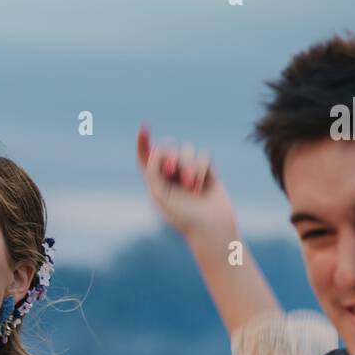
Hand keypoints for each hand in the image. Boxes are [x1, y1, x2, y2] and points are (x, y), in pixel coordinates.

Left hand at [137, 123, 238, 249]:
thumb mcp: (160, 194)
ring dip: (188, 166)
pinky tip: (202, 186)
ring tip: (191, 186)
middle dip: (170, 156)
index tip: (144, 126)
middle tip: (171, 171)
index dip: (144, 141)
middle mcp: (171, 173)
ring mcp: (190, 171)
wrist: (210, 228)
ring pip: (187, 149)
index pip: (146, 156)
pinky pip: (203, 155)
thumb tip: (156, 147)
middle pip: (168, 147)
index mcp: (155, 180)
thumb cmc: (182, 216)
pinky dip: (202, 169)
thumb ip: (152, 170)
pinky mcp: (207, 171)